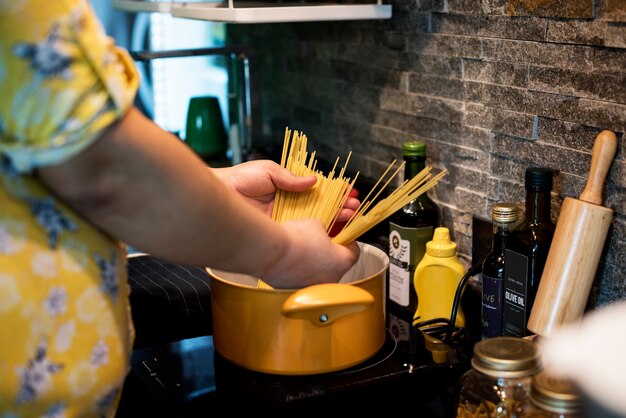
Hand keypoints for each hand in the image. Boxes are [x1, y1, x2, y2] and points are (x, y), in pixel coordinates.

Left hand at [211, 160, 359, 220]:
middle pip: (321, 208)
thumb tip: (314, 180)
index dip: (335, 192)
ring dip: (334, 220)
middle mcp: (290, 206)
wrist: (220, 197)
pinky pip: (302, 234)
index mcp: (288, 189)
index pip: (318, 192)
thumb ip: (290, 177)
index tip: (349, 193)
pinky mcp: (279, 233)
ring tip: (349, 218)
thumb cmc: (239, 180)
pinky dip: (318, 234)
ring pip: (315, 222)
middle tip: (354, 208)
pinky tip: (331, 233)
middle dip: (340, 208)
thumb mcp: (268, 171)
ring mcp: (286, 221)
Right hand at [265, 218, 360, 287]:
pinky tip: (292, 262)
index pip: (355, 252)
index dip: (349, 241)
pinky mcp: (298, 291)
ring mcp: (315, 288)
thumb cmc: (294, 238)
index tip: (344, 237)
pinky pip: (304, 281)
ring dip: (315, 264)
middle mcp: (331, 279)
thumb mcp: (316, 224)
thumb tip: (321, 234)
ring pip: (320, 275)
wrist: (270, 251)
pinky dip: (300, 273)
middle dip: (330, 254)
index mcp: (342, 262)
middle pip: (336, 265)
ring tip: (303, 251)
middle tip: (320, 242)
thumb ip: (324, 230)